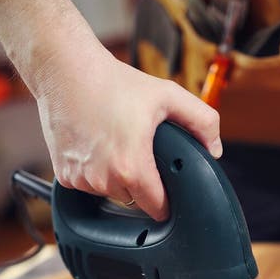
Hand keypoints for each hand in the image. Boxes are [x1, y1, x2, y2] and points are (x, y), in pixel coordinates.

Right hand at [0, 0, 221, 219]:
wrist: (65, 69)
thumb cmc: (114, 82)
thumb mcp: (168, 95)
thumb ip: (202, 121)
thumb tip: (215, 150)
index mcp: (131, 168)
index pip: (158, 208)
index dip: (167, 202)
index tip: (169, 192)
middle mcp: (103, 179)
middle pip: (134, 201)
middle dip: (142, 184)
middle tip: (141, 152)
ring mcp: (80, 180)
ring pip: (110, 193)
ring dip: (117, 179)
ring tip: (117, 144)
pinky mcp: (64, 176)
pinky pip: (88, 185)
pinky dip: (95, 172)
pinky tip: (96, 146)